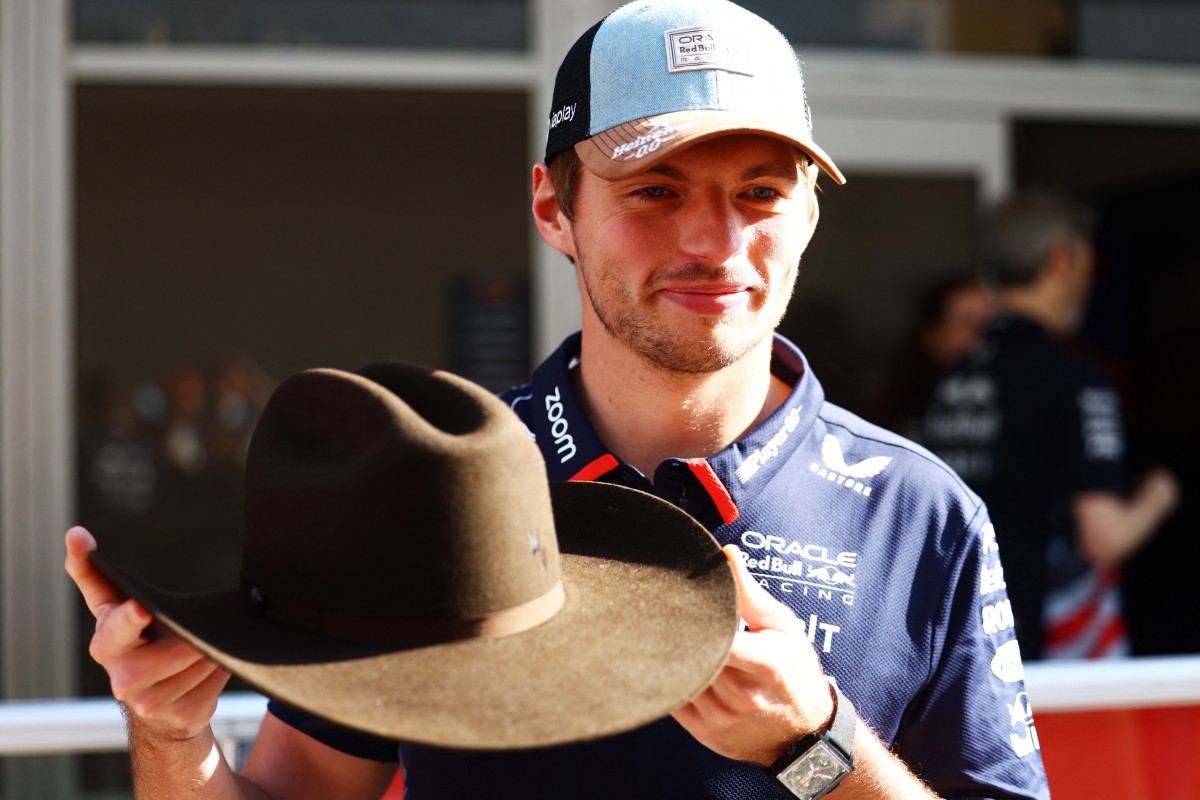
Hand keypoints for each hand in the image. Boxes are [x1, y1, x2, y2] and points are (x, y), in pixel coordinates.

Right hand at [64, 526, 230, 739]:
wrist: (155, 700)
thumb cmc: (136, 639)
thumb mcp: (116, 608)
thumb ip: (95, 574)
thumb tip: (76, 534)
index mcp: (107, 645)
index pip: (117, 629)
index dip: (130, 619)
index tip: (142, 607)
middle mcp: (124, 679)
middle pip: (175, 650)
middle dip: (192, 638)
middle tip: (204, 628)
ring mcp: (152, 703)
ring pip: (200, 664)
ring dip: (212, 649)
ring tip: (210, 641)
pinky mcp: (182, 716)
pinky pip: (216, 682)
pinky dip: (221, 667)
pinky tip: (215, 662)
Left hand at [672, 545, 836, 766]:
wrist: (803, 735)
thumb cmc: (794, 670)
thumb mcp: (781, 627)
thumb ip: (749, 593)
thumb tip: (726, 553)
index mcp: (767, 663)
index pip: (720, 638)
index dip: (694, 618)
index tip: (676, 598)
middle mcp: (742, 695)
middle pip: (694, 655)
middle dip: (679, 633)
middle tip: (662, 609)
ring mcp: (722, 718)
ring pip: (680, 676)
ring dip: (672, 655)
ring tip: (668, 633)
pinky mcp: (705, 732)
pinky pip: (673, 698)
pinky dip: (670, 678)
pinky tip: (673, 661)